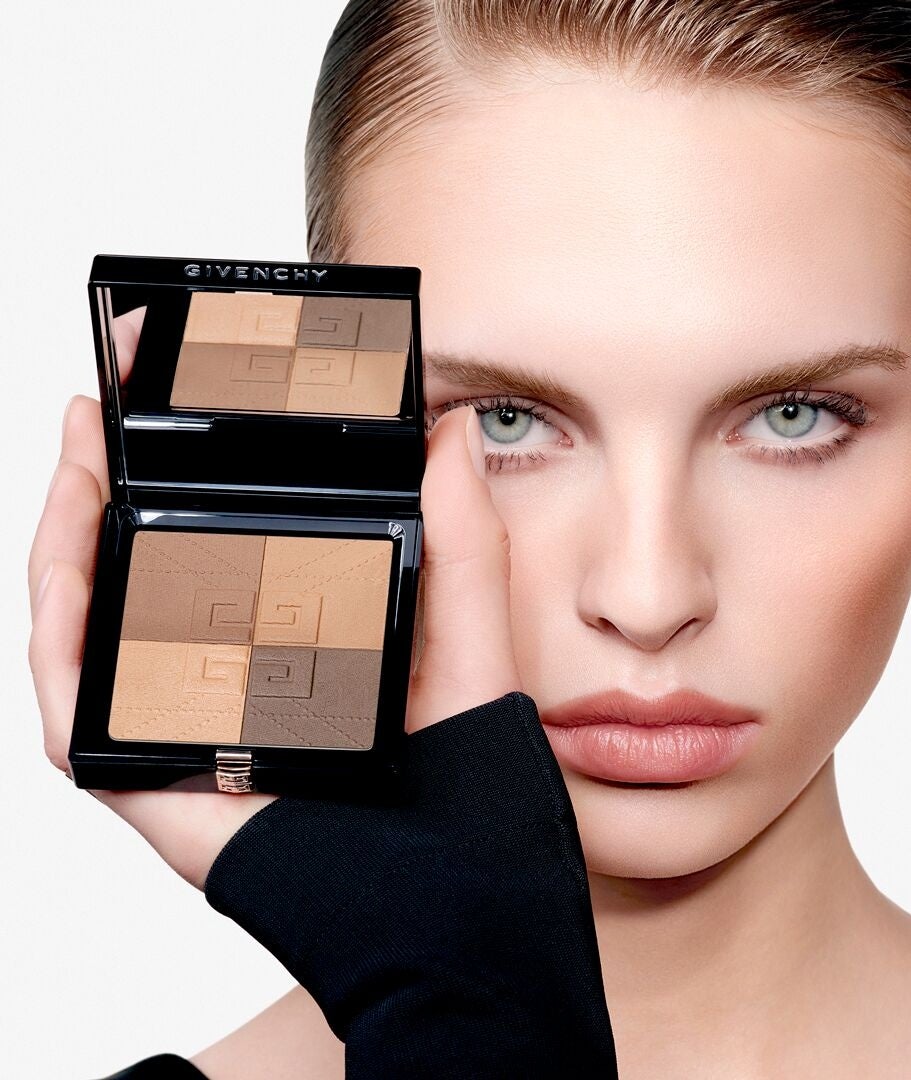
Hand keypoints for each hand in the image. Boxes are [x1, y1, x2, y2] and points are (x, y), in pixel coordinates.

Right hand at [27, 309, 520, 889]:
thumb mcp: (466, 627)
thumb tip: (450, 431)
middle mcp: (227, 671)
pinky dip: (58, 631)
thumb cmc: (458, 768)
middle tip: (100, 414)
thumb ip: (463, 528)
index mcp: (290, 632)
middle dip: (107, 487)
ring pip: (93, 622)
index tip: (175, 407)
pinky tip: (66, 564)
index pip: (219, 542)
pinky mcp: (149, 770)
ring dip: (67, 536)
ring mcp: (181, 718)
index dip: (185, 475)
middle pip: (141, 571)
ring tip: (75, 458)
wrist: (445, 880)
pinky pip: (74, 700)